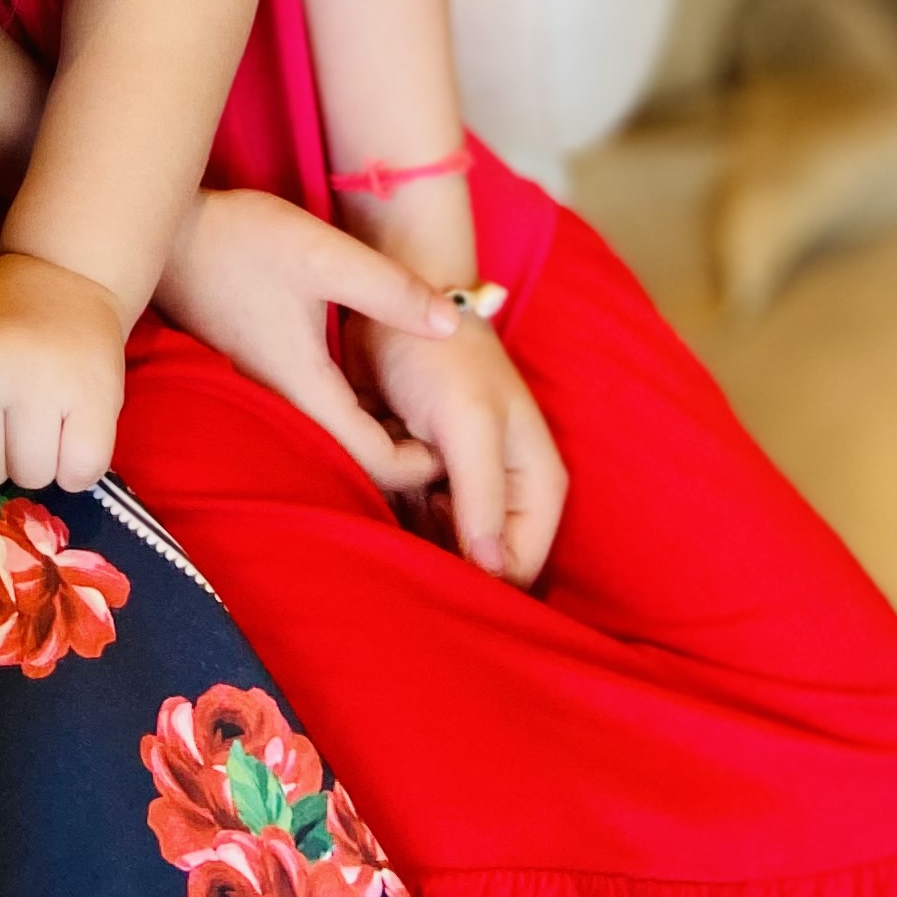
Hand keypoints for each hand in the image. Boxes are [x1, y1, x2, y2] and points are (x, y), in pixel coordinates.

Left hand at [0, 250, 124, 492]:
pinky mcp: (98, 395)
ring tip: (48, 420)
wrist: (67, 276)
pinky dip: (80, 466)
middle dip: (6, 457)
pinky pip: (83, 471)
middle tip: (18, 417)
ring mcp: (48, 383)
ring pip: (38, 477)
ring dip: (45, 463)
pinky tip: (76, 431)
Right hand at [151, 189, 454, 495]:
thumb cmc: (240, 241)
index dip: (423, 465)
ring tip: (424, 408)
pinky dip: (357, 411)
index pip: (374, 461)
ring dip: (382, 431)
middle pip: (356, 460)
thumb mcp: (324, 253)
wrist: (167, 232)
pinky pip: (319, 413)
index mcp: (306, 388)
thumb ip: (389, 289)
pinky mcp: (262, 372)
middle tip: (451, 430)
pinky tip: (376, 382)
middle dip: (408, 456)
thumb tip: (451, 326)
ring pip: (337, 437)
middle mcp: (286, 403)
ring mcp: (270, 391)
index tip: (456, 440)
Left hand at [349, 312, 567, 586]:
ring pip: (438, 543)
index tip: (437, 595)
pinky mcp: (416, 472)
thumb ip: (483, 494)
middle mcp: (502, 490)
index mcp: (535, 483)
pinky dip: (386, 516)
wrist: (390, 300)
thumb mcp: (467, 423)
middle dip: (442, 567)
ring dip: (408, 542)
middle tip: (396, 566)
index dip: (484, 587)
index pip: (520, 565)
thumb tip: (493, 572)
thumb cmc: (439, 355)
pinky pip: (404, 516)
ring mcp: (457, 483)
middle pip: (480, 562)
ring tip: (376, 535)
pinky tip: (362, 509)